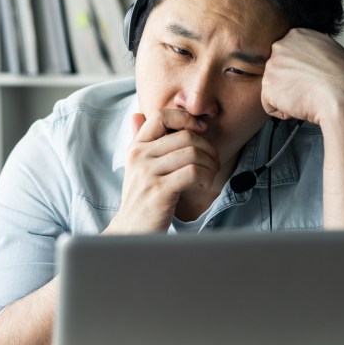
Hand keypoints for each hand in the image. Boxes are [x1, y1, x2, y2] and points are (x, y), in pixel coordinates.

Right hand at [104, 108, 219, 233]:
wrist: (131, 230)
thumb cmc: (140, 197)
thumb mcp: (136, 166)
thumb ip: (140, 141)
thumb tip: (137, 115)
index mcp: (136, 147)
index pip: (161, 116)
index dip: (186, 118)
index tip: (200, 131)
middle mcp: (139, 156)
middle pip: (185, 136)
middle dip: (208, 148)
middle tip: (213, 162)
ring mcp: (148, 173)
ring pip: (192, 153)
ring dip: (210, 164)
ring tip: (209, 176)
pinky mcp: (159, 191)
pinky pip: (193, 172)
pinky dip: (206, 177)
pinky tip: (204, 185)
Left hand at [261, 28, 343, 129]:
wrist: (342, 97)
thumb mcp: (339, 52)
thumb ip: (322, 52)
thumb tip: (328, 57)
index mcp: (297, 35)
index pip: (288, 56)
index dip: (300, 71)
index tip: (311, 76)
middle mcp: (281, 47)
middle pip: (278, 71)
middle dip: (291, 82)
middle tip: (309, 87)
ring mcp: (271, 66)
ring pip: (274, 88)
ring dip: (288, 96)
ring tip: (307, 95)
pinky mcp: (267, 86)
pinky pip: (270, 105)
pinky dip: (284, 111)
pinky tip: (300, 105)